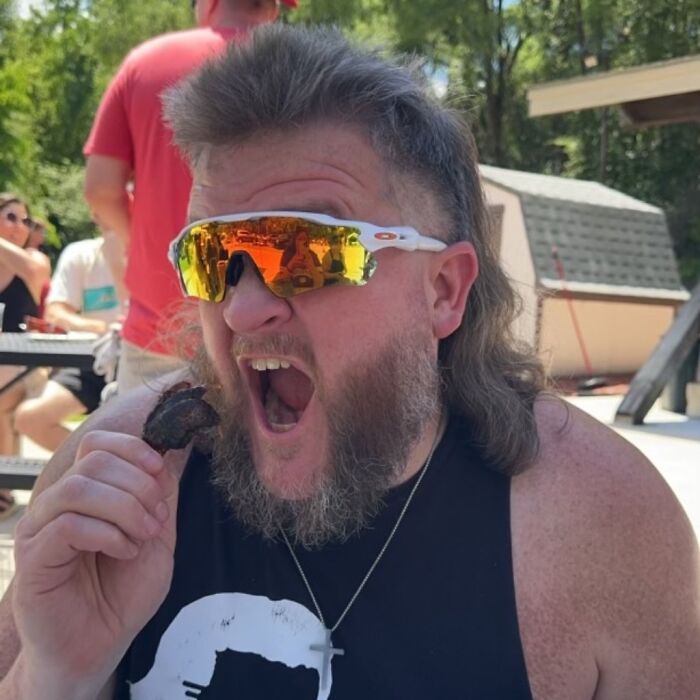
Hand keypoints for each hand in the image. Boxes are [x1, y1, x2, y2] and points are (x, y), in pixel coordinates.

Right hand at [11, 430, 180, 692]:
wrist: (101, 645)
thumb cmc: (125, 592)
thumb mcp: (157, 535)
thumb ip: (161, 494)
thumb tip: (172, 449)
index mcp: (84, 494)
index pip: (98, 444)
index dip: (134, 450)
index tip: (161, 472)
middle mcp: (57, 505)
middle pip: (94, 460)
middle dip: (139, 485)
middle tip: (156, 520)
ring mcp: (40, 529)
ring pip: (80, 487)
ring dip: (126, 508)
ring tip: (143, 536)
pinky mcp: (33, 558)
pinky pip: (68, 524)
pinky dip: (108, 533)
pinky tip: (125, 551)